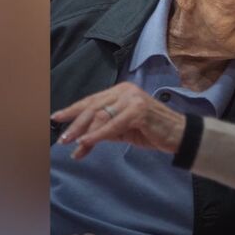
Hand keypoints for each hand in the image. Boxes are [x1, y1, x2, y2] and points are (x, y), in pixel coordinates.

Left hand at [51, 82, 186, 158]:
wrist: (178, 134)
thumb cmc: (151, 131)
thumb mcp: (122, 131)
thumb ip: (102, 133)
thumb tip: (78, 144)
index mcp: (121, 91)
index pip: (92, 100)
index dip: (73, 109)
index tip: (56, 118)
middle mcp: (125, 91)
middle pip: (94, 106)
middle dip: (75, 123)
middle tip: (62, 138)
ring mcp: (132, 99)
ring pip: (101, 114)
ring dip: (83, 131)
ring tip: (71, 142)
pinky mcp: (139, 111)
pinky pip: (113, 125)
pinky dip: (98, 135)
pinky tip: (86, 142)